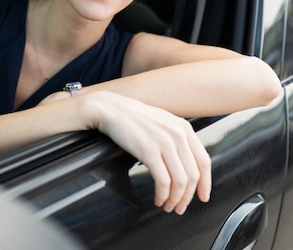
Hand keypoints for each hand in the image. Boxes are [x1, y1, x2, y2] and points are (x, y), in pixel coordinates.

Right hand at [87, 91, 210, 214]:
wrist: (111, 110)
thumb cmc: (133, 118)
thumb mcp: (162, 122)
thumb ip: (177, 138)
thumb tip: (185, 163)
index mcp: (184, 128)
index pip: (204, 161)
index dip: (206, 183)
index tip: (202, 196)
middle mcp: (178, 135)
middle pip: (193, 175)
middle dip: (188, 197)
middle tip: (180, 207)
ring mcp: (164, 143)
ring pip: (180, 181)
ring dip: (175, 199)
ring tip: (167, 206)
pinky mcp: (148, 151)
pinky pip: (163, 181)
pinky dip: (162, 195)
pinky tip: (158, 199)